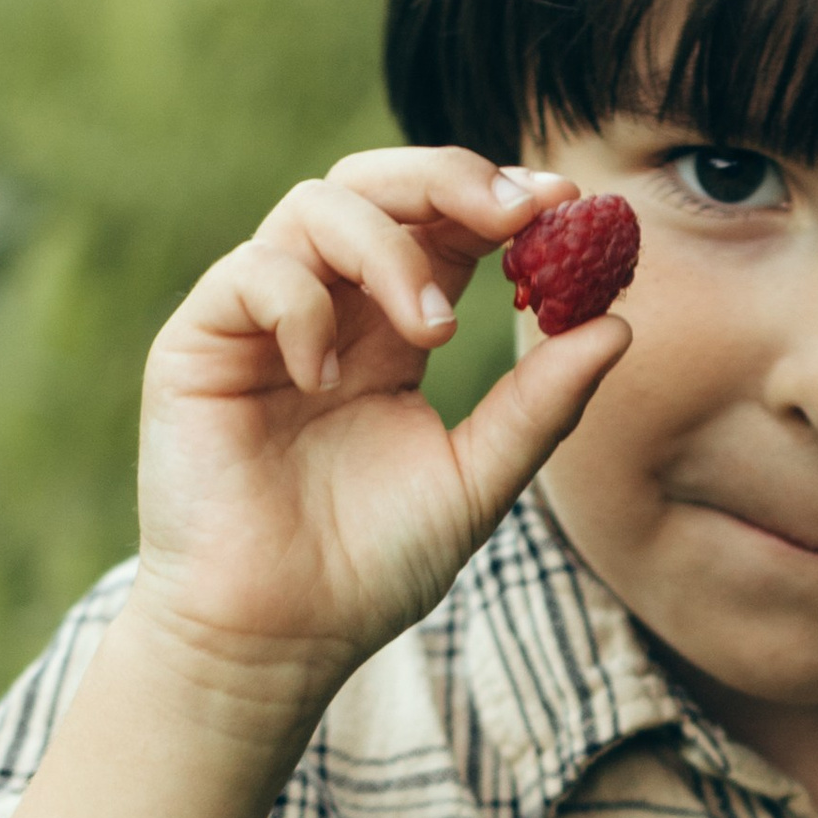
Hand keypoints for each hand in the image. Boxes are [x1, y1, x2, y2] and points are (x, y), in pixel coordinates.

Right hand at [125, 145, 630, 733]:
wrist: (275, 638)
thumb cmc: (368, 569)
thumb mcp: (476, 482)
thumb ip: (540, 406)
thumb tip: (618, 327)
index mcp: (390, 331)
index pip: (444, 227)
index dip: (501, 202)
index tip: (566, 203)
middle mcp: (327, 307)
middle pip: (379, 184)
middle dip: (451, 179)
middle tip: (515, 214)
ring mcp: (261, 318)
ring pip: (318, 206)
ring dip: (391, 249)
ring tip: (434, 333)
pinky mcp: (199, 341)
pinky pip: (253, 272)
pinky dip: (302, 304)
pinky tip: (326, 379)